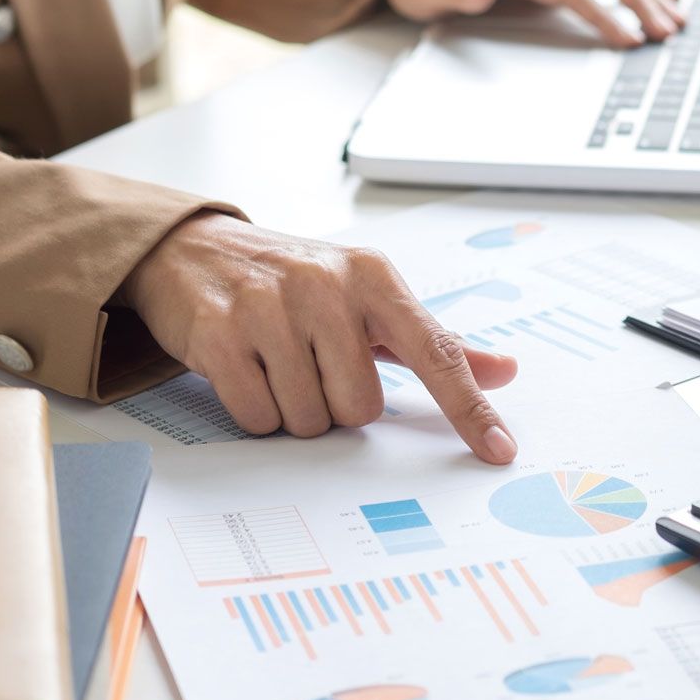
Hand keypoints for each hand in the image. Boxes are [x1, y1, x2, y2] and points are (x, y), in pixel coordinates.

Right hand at [120, 212, 518, 457]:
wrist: (194, 249)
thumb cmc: (296, 282)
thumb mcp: (370, 299)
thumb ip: (436, 341)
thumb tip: (504, 370)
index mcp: (374, 278)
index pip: (437, 353)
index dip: (470, 409)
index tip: (500, 450)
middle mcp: (327, 286)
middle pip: (362, 409)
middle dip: (337, 403)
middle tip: (311, 363)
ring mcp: (270, 307)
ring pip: (310, 420)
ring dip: (294, 408)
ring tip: (276, 361)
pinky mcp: (219, 334)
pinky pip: (258, 417)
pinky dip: (255, 410)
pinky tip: (246, 368)